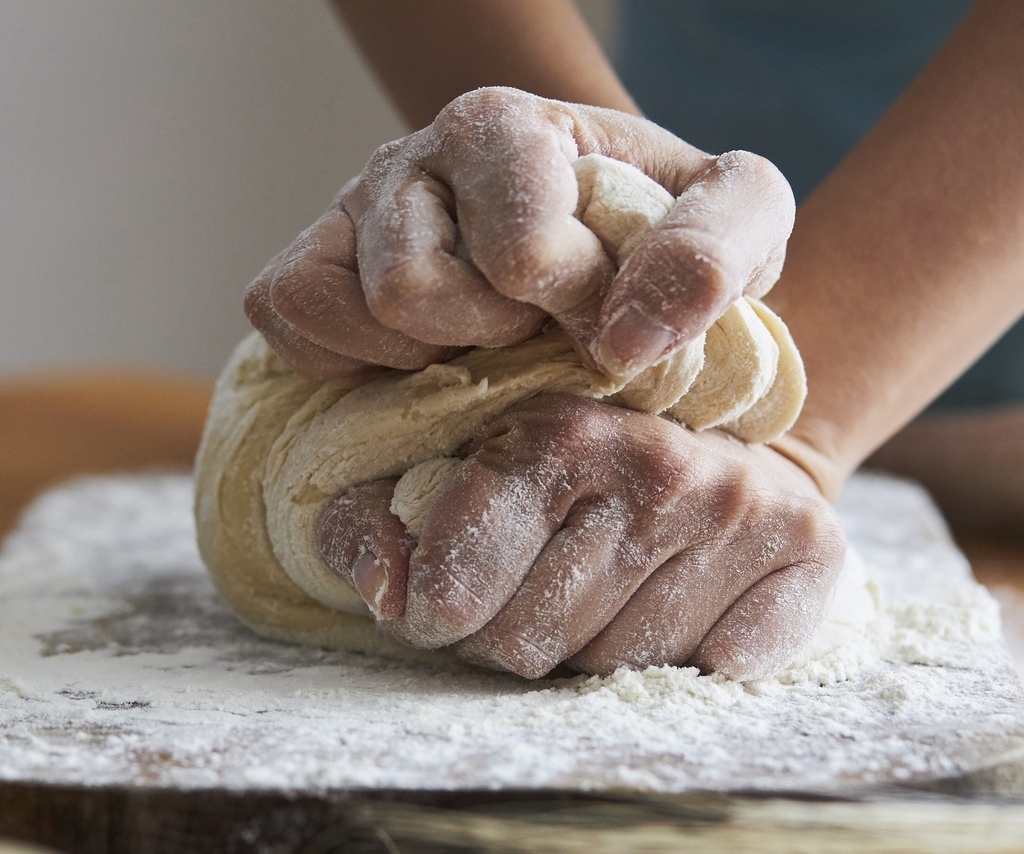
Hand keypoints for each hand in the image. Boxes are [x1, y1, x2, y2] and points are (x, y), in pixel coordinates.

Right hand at [247, 87, 794, 381]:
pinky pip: (288, 322)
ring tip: (479, 343)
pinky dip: (351, 363)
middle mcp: (410, 160)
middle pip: (413, 290)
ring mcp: (348, 215)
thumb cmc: (657, 236)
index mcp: (506, 127)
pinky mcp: (304, 269)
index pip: (519, 253)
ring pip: (342, 311)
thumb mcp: (738, 225)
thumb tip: (631, 335)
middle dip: (491, 338)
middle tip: (531, 333)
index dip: (571, 311)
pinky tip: (422, 359)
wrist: (591, 239)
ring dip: (426, 357)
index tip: (602, 320)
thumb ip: (717, 250)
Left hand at [317, 394, 845, 679]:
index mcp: (554, 430)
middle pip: (529, 643)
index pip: (459, 584)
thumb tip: (387, 595)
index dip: (436, 612)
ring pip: (617, 667)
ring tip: (596, 589)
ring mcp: (736, 508)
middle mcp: (655, 466)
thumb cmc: (558, 456)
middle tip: (522, 595)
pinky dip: (697, 651)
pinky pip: (729, 660)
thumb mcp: (444, 461)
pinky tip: (683, 601)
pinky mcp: (810, 545)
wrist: (708, 427)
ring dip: (591, 647)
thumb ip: (377, 520)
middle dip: (506, 636)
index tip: (439, 609)